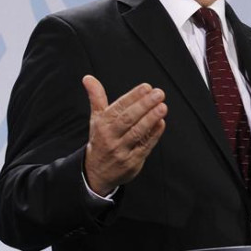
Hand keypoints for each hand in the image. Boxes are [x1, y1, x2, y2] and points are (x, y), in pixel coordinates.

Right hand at [82, 75, 166, 195]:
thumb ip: (96, 97)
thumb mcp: (96, 119)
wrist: (96, 173)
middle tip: (158, 94)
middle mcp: (110, 137)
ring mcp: (120, 150)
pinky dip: (154, 135)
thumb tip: (88, 78)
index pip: (118, 107)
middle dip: (144, 105)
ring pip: (137, 133)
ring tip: (163, 106)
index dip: (133, 96)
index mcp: (102, 124)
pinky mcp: (131, 162)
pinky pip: (144, 147)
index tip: (147, 87)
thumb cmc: (101, 139)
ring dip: (151, 119)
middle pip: (128, 119)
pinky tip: (161, 123)